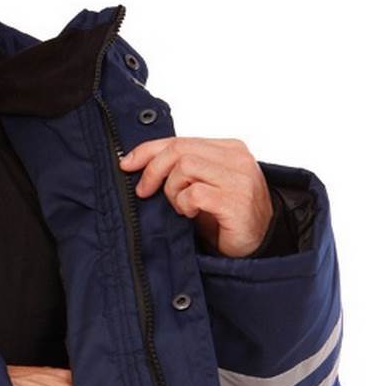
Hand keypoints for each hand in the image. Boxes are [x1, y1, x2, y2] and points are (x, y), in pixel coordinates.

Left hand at [117, 136, 273, 256]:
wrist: (258, 245)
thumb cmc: (227, 217)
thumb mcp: (203, 185)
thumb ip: (182, 170)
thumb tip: (139, 164)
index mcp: (229, 148)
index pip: (180, 140)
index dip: (148, 150)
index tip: (126, 163)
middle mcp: (237, 158)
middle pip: (179, 150)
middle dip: (153, 170)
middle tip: (144, 191)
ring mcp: (239, 178)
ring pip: (185, 167)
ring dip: (172, 190)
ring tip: (181, 207)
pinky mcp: (235, 200)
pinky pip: (194, 193)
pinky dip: (184, 204)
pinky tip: (191, 214)